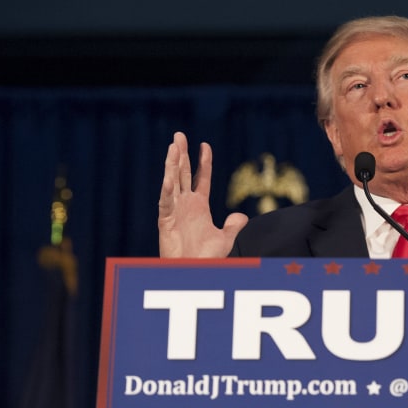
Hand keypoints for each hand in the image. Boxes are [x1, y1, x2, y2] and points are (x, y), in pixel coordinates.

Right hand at [158, 132, 247, 257]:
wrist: (194, 271)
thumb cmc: (206, 257)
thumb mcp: (224, 238)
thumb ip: (233, 225)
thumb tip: (241, 216)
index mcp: (199, 205)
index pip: (201, 178)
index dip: (203, 162)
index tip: (204, 145)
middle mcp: (186, 204)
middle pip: (183, 173)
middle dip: (181, 155)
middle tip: (179, 135)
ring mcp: (175, 211)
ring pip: (172, 182)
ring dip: (172, 165)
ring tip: (173, 146)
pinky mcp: (166, 221)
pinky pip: (166, 203)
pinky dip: (167, 190)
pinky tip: (168, 177)